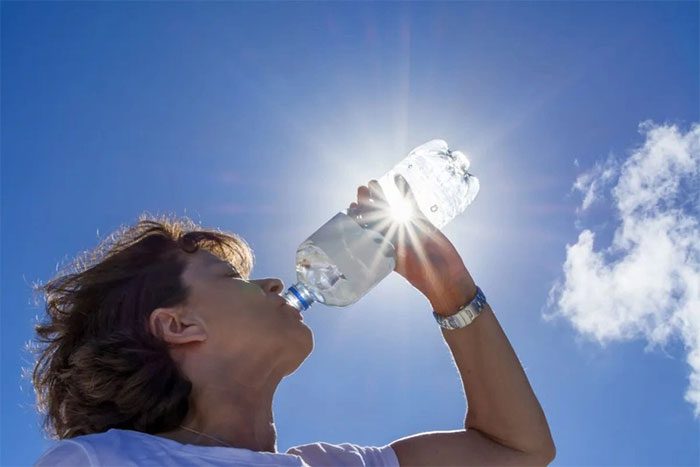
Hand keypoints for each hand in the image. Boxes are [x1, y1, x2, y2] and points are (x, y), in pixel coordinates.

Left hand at [349, 174, 476, 314]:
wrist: (448, 278)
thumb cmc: (424, 276)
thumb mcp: (404, 265)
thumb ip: (393, 251)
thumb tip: (380, 241)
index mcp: (383, 248)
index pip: (366, 230)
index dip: (358, 218)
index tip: (351, 208)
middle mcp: (392, 236)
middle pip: (375, 216)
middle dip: (367, 203)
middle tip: (361, 190)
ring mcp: (406, 227)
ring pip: (391, 207)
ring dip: (382, 195)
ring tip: (373, 182)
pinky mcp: (421, 221)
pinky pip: (411, 203)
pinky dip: (405, 191)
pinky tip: (398, 177)